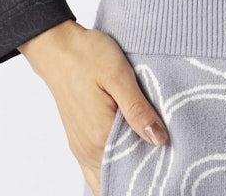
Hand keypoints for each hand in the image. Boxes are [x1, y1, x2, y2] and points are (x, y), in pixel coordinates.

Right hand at [20, 20, 168, 195]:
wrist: (56, 46)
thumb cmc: (87, 55)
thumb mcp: (119, 75)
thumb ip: (138, 110)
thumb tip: (160, 140)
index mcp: (99, 136)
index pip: (130, 172)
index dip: (151, 170)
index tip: (169, 159)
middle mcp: (87, 149)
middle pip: (117, 180)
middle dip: (139, 175)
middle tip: (162, 159)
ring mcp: (80, 146)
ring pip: (104, 177)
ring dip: (125, 171)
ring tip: (148, 155)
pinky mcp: (79, 139)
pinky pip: (96, 167)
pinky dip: (112, 167)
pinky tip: (128, 151)